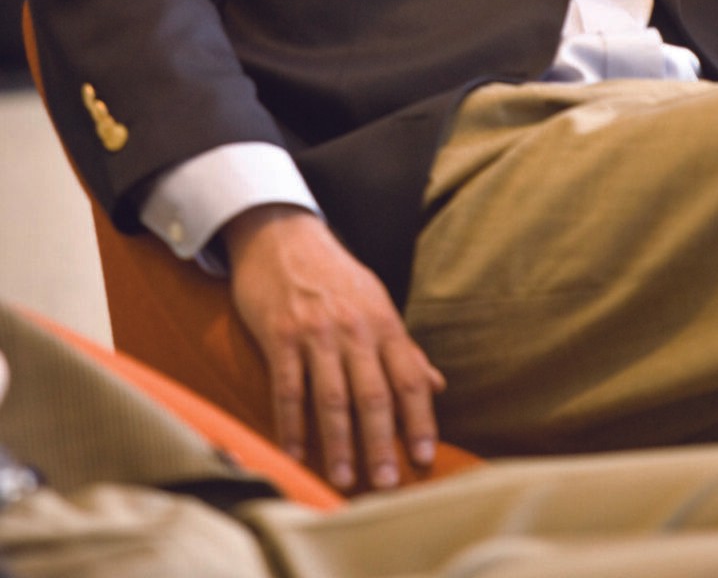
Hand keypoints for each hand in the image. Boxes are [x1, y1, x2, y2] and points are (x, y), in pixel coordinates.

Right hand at [224, 204, 445, 491]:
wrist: (283, 235)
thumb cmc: (334, 276)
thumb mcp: (375, 301)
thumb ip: (403, 347)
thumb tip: (436, 383)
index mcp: (383, 322)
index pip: (409, 379)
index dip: (419, 420)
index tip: (424, 458)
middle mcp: (354, 328)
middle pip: (373, 394)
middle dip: (381, 443)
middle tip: (386, 483)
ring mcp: (316, 332)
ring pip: (332, 397)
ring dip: (339, 443)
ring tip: (343, 478)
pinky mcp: (280, 335)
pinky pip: (288, 387)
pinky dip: (291, 424)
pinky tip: (295, 453)